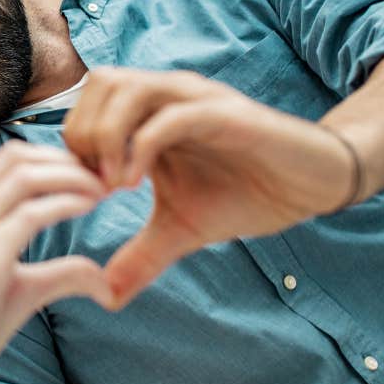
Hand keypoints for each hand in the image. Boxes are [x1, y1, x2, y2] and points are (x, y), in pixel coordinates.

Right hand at [0, 141, 112, 383]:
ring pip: (25, 175)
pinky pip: (30, 214)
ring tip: (103, 190)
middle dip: (67, 158)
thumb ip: (60, 276)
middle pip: (18, 155)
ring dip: (71, 176)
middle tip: (105, 178)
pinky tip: (88, 207)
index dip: (56, 159)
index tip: (92, 177)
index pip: (9, 160)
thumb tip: (106, 283)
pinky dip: (66, 202)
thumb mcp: (21, 292)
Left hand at [61, 68, 355, 309]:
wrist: (311, 186)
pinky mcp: (224, 114)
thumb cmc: (245, 195)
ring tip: (111, 188)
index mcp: (151, 114)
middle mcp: (169, 96)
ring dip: (106, 136)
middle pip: (99, 84)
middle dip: (82, 136)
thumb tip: (107, 298)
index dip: (72, 146)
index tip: (80, 195)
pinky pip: (170, 115)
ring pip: (127, 89)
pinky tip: (134, 186)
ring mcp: (195, 100)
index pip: (88, 105)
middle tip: (92, 189)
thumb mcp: (180, 231)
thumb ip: (140, 257)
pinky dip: (141, 146)